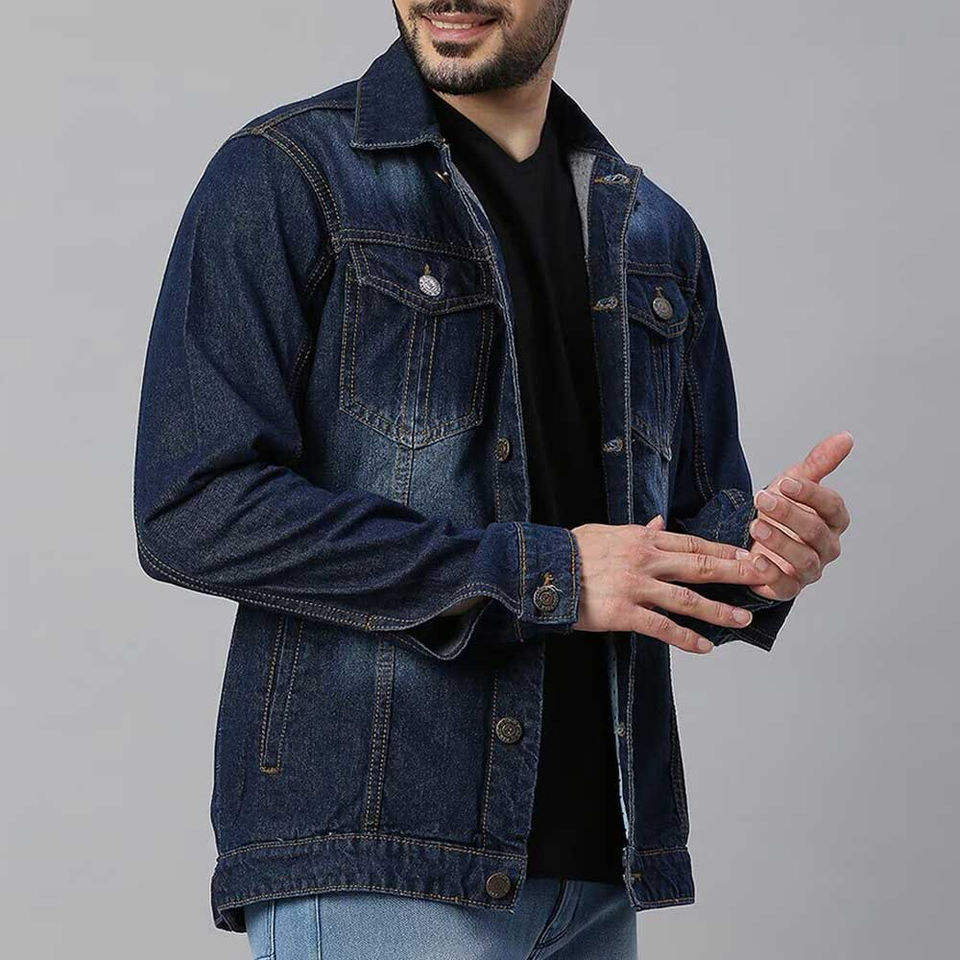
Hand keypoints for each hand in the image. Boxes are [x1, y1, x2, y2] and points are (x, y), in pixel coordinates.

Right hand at [571, 515, 779, 653]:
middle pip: (700, 566)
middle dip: (736, 572)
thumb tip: (660, 521)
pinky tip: (704, 646)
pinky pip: (661, 626)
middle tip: (765, 577)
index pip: (692, 543)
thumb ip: (638, 529)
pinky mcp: (623, 612)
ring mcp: (635, 586)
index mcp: (642, 538)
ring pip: (687, 599)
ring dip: (718, 610)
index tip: (751, 554)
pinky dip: (685, 638)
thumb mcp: (606, 531)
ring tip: (742, 619)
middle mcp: (644, 560)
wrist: (541, 570)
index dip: (724, 550)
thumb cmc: (572, 551)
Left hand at [747, 431, 852, 599]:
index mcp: (833, 521)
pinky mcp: (788, 588)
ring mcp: (809, 570)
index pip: (832, 507)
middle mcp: (826, 547)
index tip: (786, 482)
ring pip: (803, 560)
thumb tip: (846, 437)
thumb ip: (818, 463)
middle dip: (790, 515)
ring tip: (755, 527)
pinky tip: (753, 559)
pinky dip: (770, 574)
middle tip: (762, 500)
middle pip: (816, 533)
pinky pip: (785, 585)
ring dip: (780, 543)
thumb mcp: (793, 483)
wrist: (753, 540)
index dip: (811, 495)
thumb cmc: (780, 511)